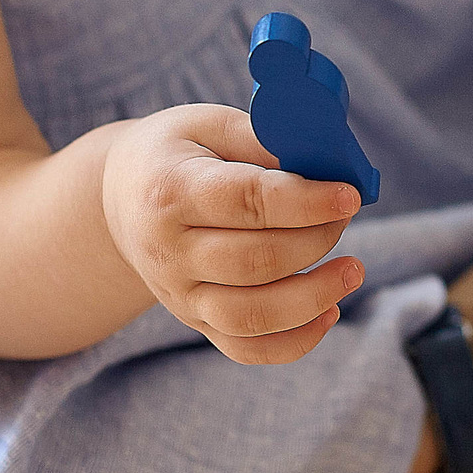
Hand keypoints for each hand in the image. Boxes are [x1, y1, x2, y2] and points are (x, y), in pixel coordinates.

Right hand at [102, 105, 365, 364]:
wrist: (120, 199)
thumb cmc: (178, 153)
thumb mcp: (210, 124)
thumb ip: (266, 138)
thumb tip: (328, 162)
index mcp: (171, 192)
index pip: (246, 202)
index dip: (306, 202)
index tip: (350, 195)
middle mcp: (169, 252)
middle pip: (255, 262)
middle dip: (316, 241)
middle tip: (345, 217)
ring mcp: (180, 295)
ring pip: (251, 315)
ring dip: (313, 298)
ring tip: (352, 270)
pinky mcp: (195, 321)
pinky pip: (246, 349)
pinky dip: (294, 342)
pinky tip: (330, 312)